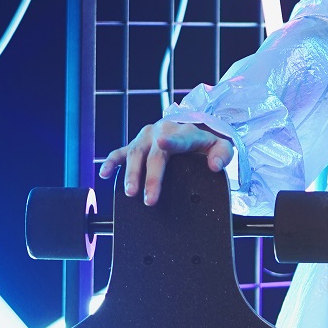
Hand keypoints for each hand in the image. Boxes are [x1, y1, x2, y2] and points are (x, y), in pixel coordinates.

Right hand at [99, 119, 234, 205]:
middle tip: (149, 199)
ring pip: (134, 153)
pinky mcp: (136, 142)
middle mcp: (163, 130)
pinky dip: (111, 162)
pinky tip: (104, 174)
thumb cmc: (207, 142)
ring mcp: (146, 136)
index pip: (178, 138)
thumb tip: (215, 166)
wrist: (193, 128)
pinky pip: (120, 151)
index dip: (170, 141)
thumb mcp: (222, 146)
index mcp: (185, 132)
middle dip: (150, 177)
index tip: (162, 143)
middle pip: (154, 154)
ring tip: (130, 192)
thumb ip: (223, 155)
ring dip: (131, 173)